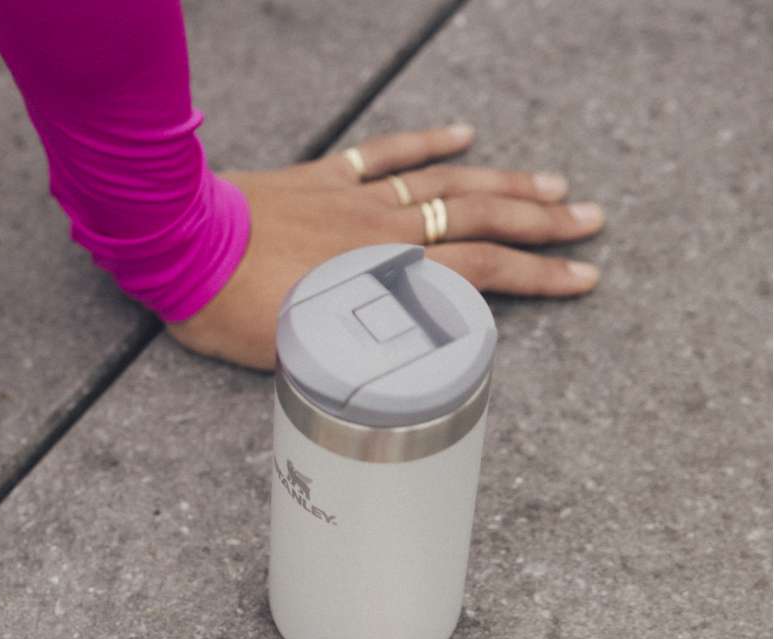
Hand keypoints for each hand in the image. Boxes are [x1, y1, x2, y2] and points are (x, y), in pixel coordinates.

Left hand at [168, 124, 604, 369]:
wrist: (180, 247)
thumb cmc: (234, 313)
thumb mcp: (306, 357)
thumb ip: (362, 358)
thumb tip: (404, 372)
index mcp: (389, 280)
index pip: (486, 275)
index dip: (541, 275)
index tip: (586, 275)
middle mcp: (388, 234)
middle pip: (485, 221)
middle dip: (544, 224)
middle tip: (593, 221)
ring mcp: (359, 199)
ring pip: (450, 183)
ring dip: (506, 182)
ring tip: (553, 184)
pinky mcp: (325, 177)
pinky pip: (389, 153)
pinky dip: (429, 141)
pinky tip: (463, 132)